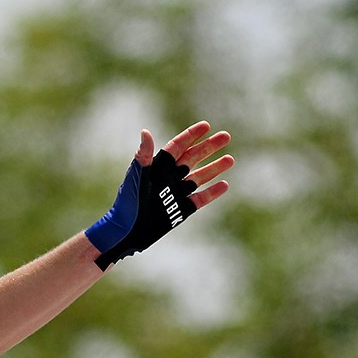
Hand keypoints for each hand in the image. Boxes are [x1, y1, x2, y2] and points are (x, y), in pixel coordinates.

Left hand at [85, 122, 234, 266]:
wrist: (127, 232)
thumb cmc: (127, 203)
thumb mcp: (136, 177)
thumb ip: (143, 155)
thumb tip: (146, 132)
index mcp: (159, 167)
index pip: (178, 146)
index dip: (192, 135)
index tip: (206, 126)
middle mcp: (169, 178)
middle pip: (193, 158)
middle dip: (209, 147)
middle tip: (226, 136)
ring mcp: (176, 194)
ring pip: (200, 177)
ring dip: (215, 168)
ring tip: (230, 160)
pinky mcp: (181, 211)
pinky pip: (199, 199)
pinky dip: (212, 193)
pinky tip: (224, 185)